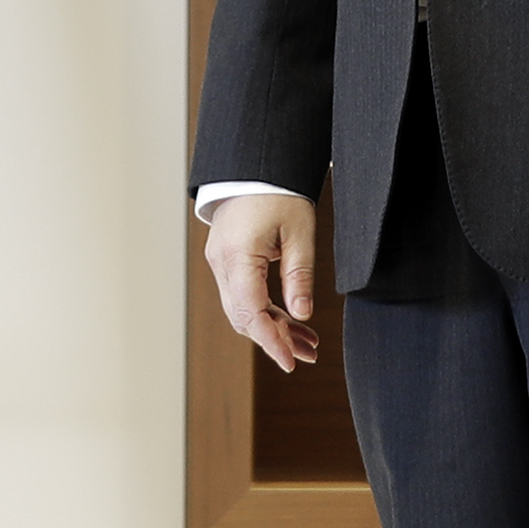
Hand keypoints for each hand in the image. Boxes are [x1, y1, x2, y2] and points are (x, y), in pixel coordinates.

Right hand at [207, 192, 320, 371]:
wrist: (256, 165)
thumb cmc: (278, 191)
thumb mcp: (299, 232)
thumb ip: (299, 275)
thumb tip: (302, 314)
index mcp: (237, 256)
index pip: (250, 312)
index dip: (271, 342)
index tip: (291, 362)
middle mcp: (221, 263)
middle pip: (243, 317)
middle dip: (275, 339)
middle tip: (308, 354)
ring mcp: (220, 263)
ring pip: (242, 309)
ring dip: (272, 328)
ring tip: (307, 343)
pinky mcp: (227, 261)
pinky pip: (243, 295)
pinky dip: (266, 311)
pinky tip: (291, 321)